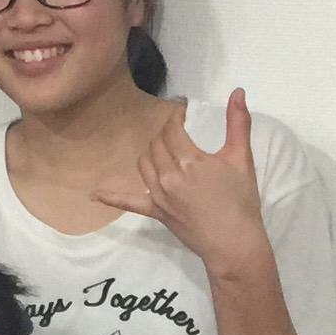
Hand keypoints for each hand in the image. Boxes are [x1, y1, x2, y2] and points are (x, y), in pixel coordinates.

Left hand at [93, 87, 271, 271]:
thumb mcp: (242, 159)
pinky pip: (128, 202)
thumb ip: (238, 123)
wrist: (233, 243)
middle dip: (166, 132)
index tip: (183, 111)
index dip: (176, 115)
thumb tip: (237, 91)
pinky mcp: (155, 212)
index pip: (172, 129)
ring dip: (151, 151)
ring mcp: (158, 194)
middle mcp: (167, 174)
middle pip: (157, 143)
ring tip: (164, 149)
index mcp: (188, 160)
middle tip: (179, 130)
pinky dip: (111, 197)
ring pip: (143, 163)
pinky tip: (94, 194)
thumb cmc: (240, 201)